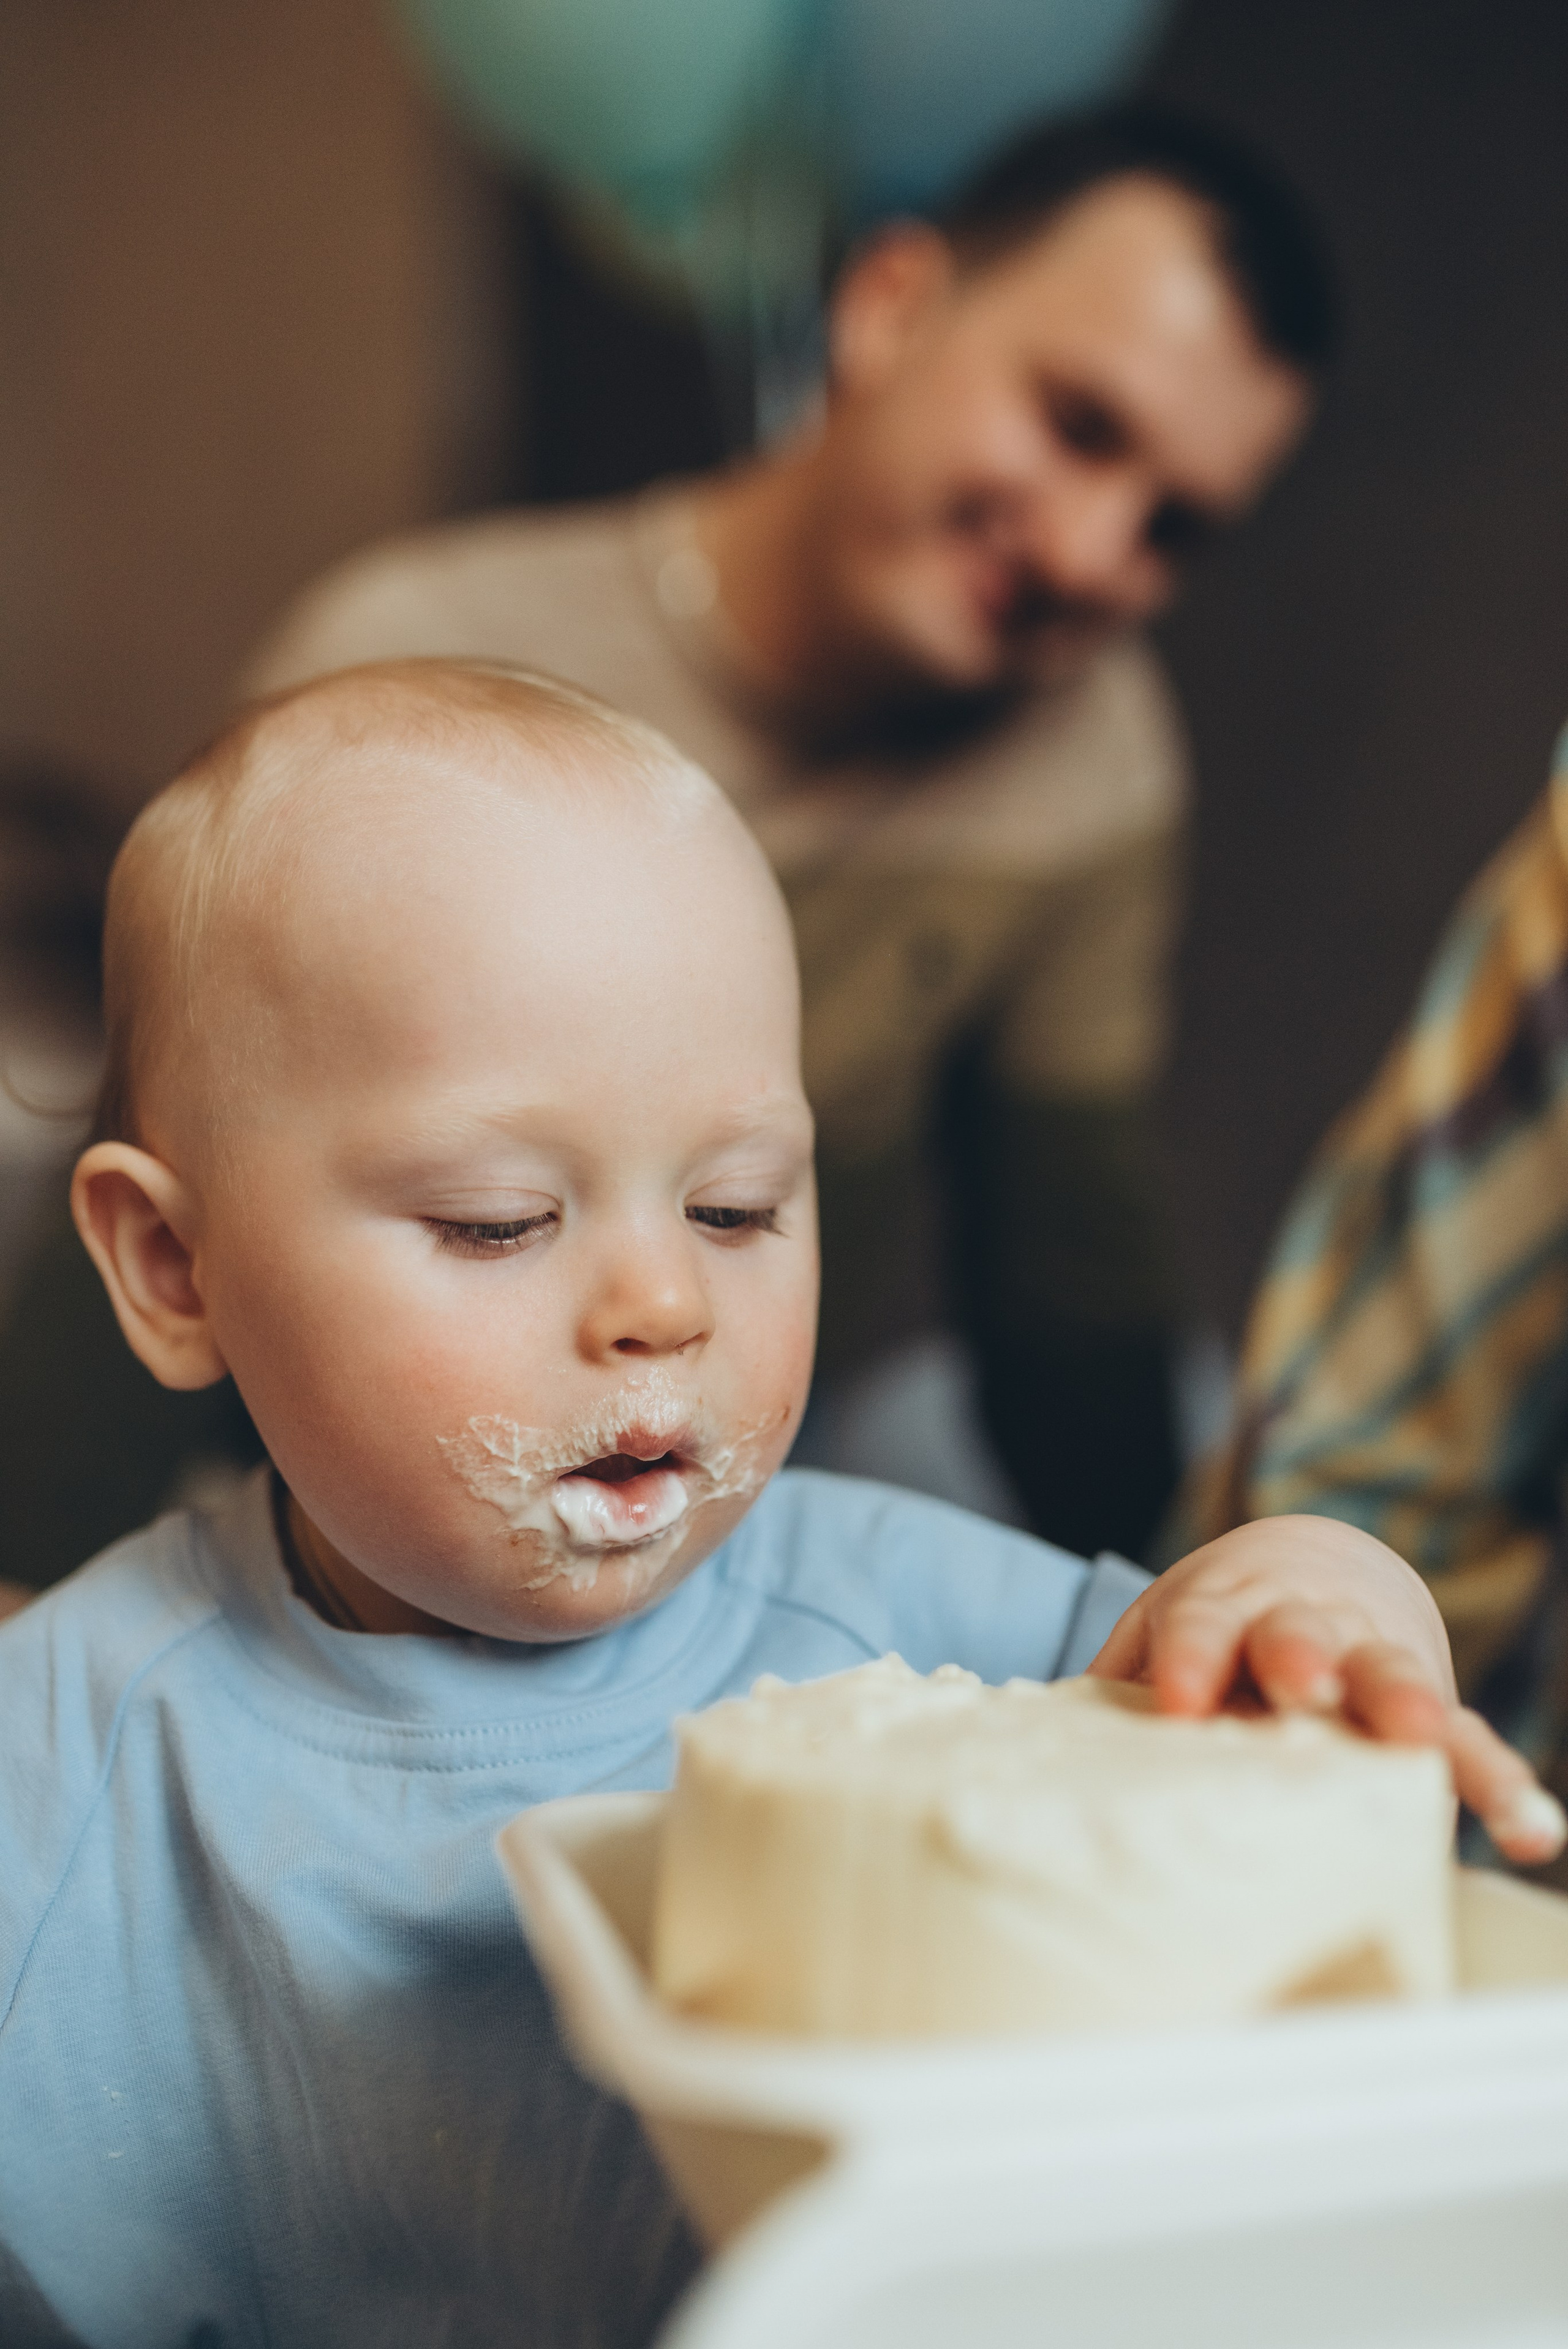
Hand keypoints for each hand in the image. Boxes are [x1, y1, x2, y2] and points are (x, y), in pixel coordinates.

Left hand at [1089, 1515, 1566, 1866]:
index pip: (1201, 1628)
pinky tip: (1533, 1829)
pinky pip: (1470, 1744)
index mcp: (1226, 1609)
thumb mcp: (1160, 1629)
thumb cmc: (1219, 1622)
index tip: (1175, 1697)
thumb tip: (1039, 1750)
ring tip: (1414, 1737)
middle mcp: (1305, 1628)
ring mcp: (1371, 1662)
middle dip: (1299, 1654)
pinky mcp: (1427, 1709)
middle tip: (1295, 1678)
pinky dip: (1501, 1783)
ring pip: (1392, 1678)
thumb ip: (1117, 1683)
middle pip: (1302, 1636)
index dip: (1189, 1658)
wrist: (1312, 1565)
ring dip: (1402, 1704)